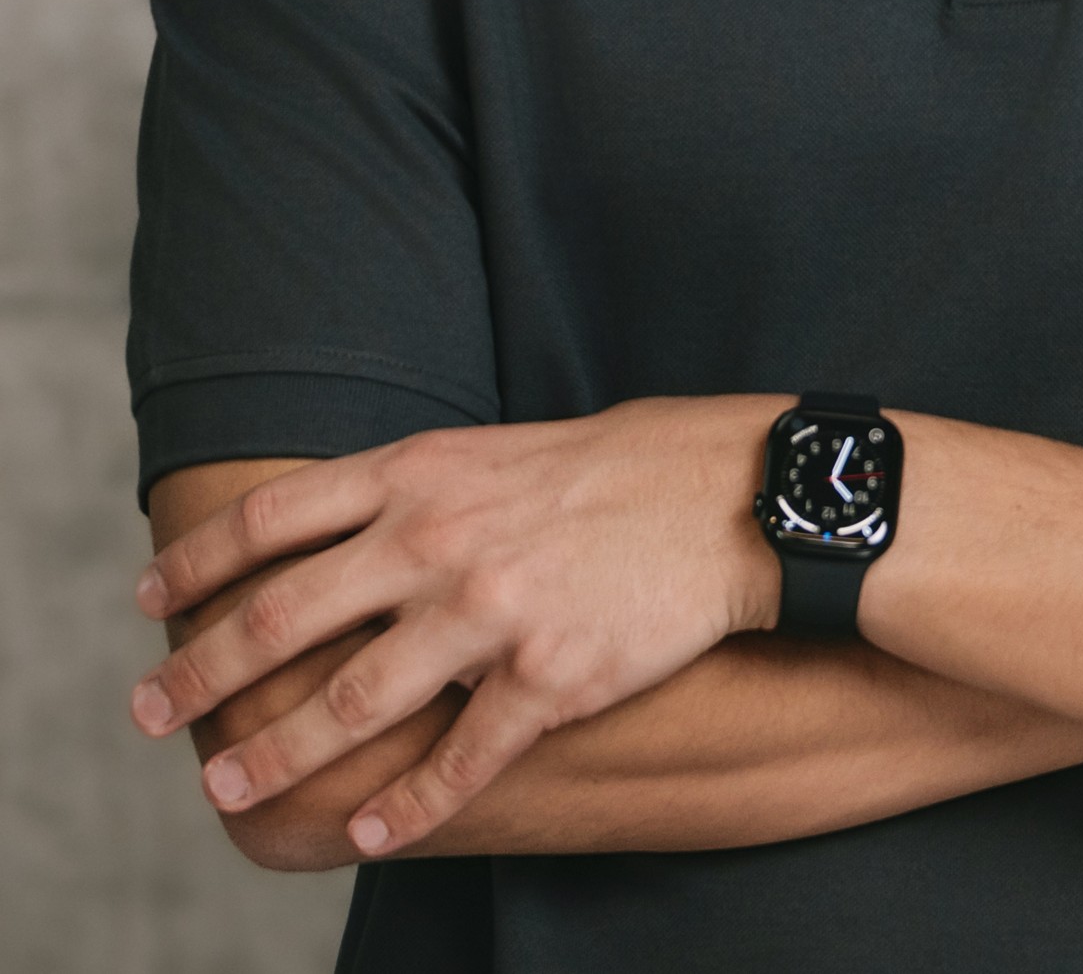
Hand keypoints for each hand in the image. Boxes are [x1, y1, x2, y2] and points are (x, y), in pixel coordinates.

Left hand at [131, 395, 783, 856]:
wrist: (731, 496)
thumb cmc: (620, 466)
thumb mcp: (498, 451)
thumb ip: (419, 488)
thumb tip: (336, 525)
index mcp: (424, 473)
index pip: (276, 516)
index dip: (202, 563)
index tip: (151, 600)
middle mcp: (440, 540)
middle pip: (285, 616)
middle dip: (202, 673)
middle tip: (147, 713)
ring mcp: (492, 612)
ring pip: (352, 702)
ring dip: (279, 752)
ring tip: (229, 787)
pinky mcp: (549, 679)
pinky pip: (459, 760)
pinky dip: (405, 808)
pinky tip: (369, 836)